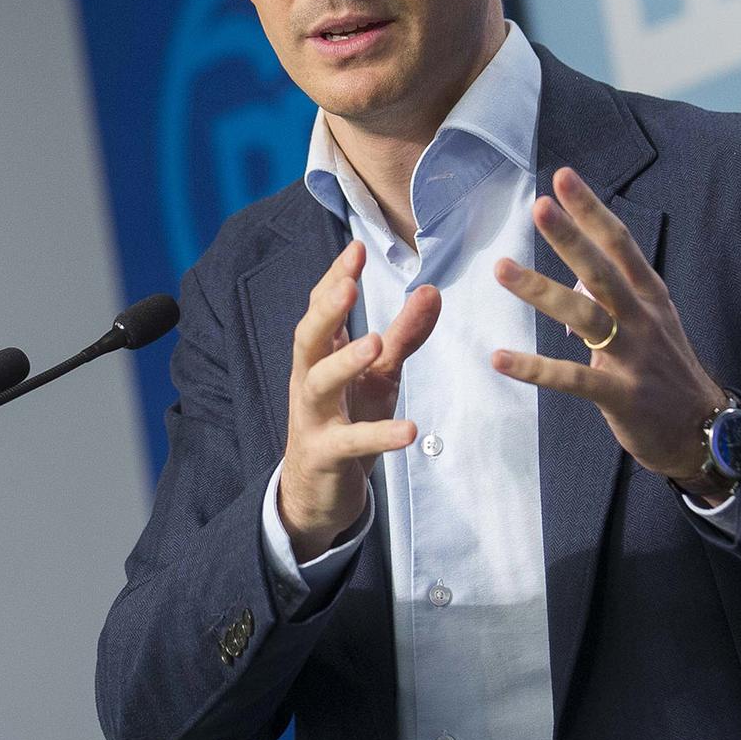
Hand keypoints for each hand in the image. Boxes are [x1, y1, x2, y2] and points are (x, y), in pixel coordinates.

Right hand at [280, 241, 440, 559]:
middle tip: (349, 282)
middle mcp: (308, 380)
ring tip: (376, 342)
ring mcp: (312, 418)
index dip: (335, 278)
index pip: (321, 309)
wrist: (314, 491)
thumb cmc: (346, 420)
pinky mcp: (325, 454)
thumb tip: (432, 291)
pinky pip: (350, 442)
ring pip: (318, 384)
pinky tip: (408, 429)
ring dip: (344, 361)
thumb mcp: (379, 375)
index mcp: (319, 356)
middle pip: (308, 338)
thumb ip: (404, 335)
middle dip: (326, 309)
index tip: (356, 248)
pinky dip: (378, 435)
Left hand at [490, 167, 733, 502]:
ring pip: (584, 315)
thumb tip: (585, 258)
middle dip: (571, 236)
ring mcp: (634, 356)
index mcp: (649, 297)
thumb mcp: (653, 322)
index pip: (619, 243)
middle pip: (602, 269)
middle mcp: (643, 319)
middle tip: (539, 206)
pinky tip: (500, 359)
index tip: (563, 177)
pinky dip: (535, 368)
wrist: (706, 434)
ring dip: (541, 290)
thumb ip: (620, 292)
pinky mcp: (621, 394)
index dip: (591, 209)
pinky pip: (572, 378)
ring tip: (501, 268)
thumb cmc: (668, 373)